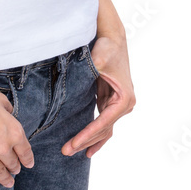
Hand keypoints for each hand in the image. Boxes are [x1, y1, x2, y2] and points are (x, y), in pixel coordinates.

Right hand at [0, 77, 34, 189]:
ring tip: (8, 183)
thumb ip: (8, 113)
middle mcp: (3, 146)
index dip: (27, 159)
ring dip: (5, 179)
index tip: (28, 164)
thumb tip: (10, 117)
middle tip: (15, 171)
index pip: (25, 152)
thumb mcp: (0, 100)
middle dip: (15, 168)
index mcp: (14, 131)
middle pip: (13, 164)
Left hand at [61, 32, 135, 157]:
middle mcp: (124, 105)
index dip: (88, 134)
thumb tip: (79, 80)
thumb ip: (92, 70)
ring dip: (88, 141)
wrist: (112, 38)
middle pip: (103, 130)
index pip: (104, 122)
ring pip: (103, 130)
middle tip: (65, 151)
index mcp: (124, 99)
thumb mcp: (99, 59)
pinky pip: (103, 124)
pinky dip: (95, 136)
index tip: (73, 144)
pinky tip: (86, 150)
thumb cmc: (108, 47)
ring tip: (70, 151)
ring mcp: (118, 105)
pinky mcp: (110, 102)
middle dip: (84, 141)